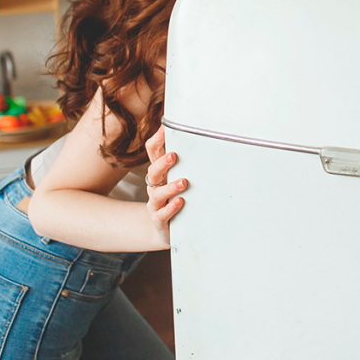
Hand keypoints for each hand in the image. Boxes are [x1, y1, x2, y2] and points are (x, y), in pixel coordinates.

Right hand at [144, 125, 186, 244]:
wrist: (170, 230)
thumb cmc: (179, 199)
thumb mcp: (180, 180)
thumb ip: (189, 164)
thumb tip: (206, 141)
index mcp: (160, 174)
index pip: (153, 152)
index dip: (157, 140)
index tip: (165, 128)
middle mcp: (155, 187)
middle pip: (153, 171)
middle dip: (162, 163)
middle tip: (174, 156)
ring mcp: (155, 204)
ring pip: (157, 194)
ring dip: (170, 187)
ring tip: (184, 183)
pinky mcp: (159, 220)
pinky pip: (162, 214)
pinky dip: (171, 208)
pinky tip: (180, 202)